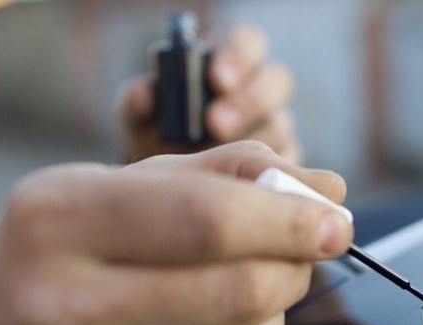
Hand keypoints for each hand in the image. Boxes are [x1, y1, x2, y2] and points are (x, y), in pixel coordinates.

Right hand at [0, 142, 350, 324]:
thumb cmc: (70, 241)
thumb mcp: (128, 183)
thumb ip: (231, 174)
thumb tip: (330, 190)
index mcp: (61, 219)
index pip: (207, 220)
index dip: (291, 221)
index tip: (337, 222)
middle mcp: (63, 306)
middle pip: (239, 291)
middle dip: (293, 268)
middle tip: (297, 255)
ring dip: (277, 317)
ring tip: (258, 293)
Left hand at [119, 25, 300, 163]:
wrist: (169, 185)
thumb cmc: (157, 135)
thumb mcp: (139, 118)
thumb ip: (138, 102)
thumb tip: (143, 92)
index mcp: (229, 60)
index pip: (248, 42)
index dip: (237, 56)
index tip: (215, 79)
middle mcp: (260, 88)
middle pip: (278, 80)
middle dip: (249, 101)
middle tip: (215, 124)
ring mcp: (277, 125)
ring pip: (280, 126)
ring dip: (249, 142)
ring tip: (212, 160)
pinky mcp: (285, 161)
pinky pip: (285, 164)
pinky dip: (260, 173)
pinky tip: (234, 181)